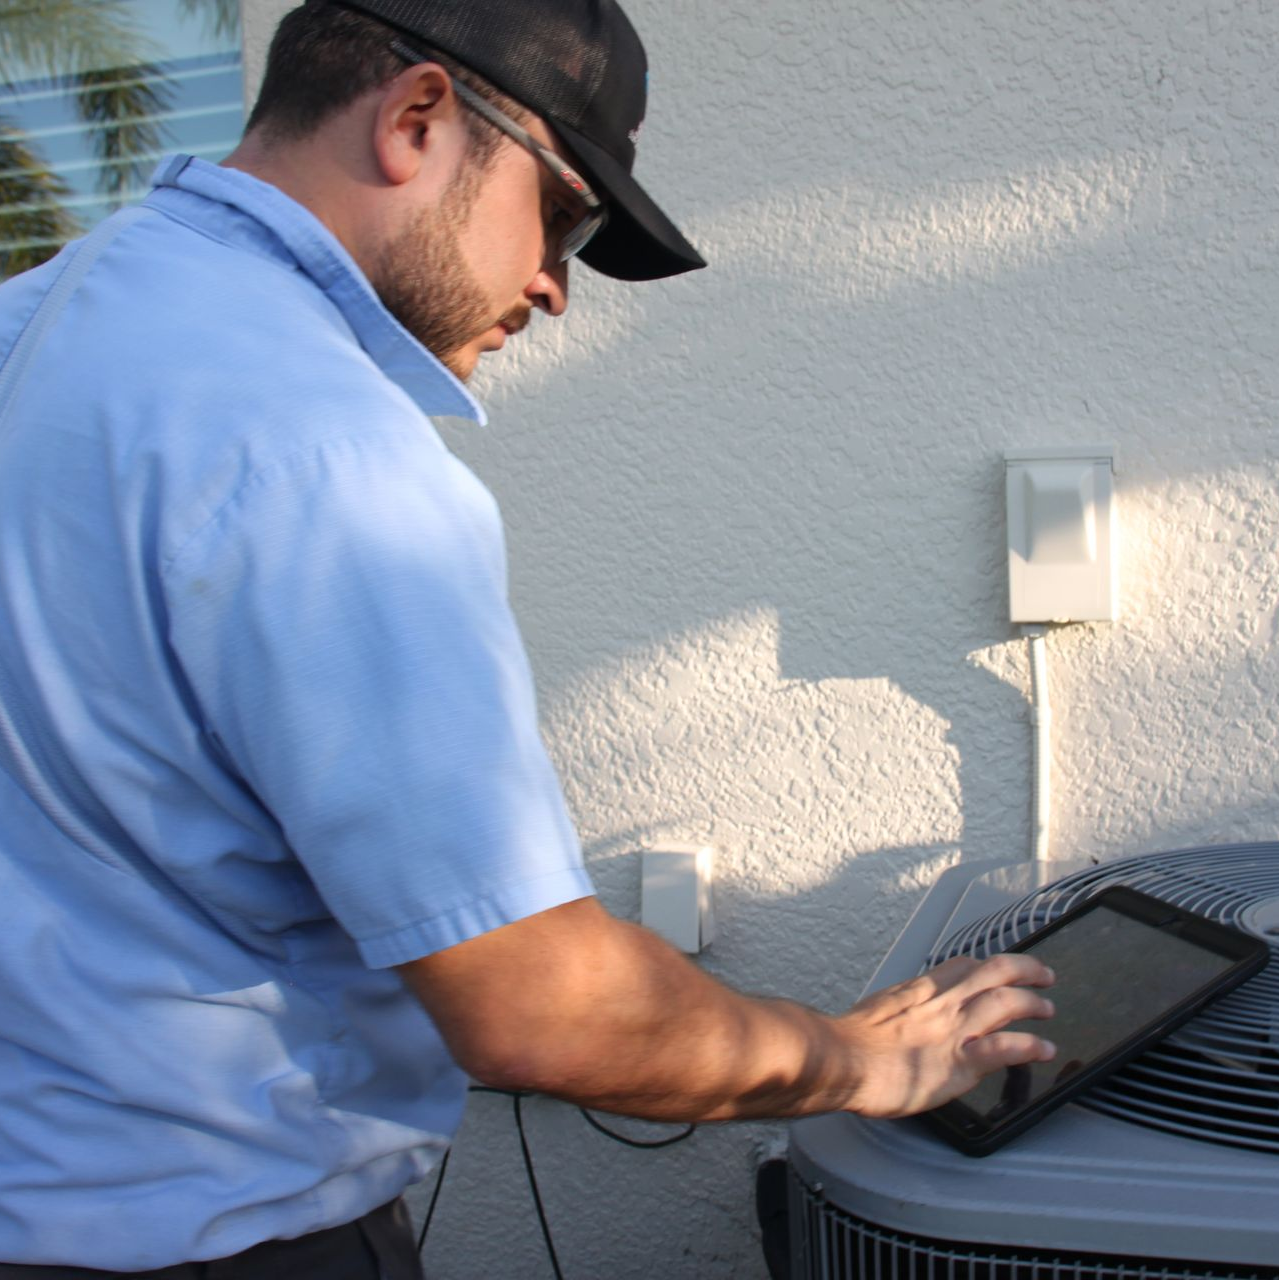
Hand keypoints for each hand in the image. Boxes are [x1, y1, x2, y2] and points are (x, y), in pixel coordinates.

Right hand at [836, 953, 1055, 1118]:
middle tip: (1043, 975)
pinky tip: (1044, 1049)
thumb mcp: (873, 1011)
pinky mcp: (959, 1062)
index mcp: (919, 990)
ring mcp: (952, 1030)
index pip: (962, 965)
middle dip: (1024, 970)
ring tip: (1048, 1008)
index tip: (997, 970)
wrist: (839, 1059)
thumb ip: (895, 1012)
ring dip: (1032, 1003)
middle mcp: (941, 1002)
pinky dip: (1029, 1046)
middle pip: (994, 971)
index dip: (986, 965)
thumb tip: (894, 1022)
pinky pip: (1004, 1048)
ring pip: (1005, 1001)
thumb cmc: (847, 1042)